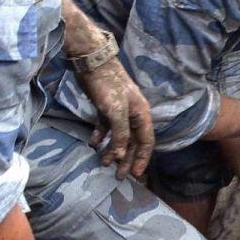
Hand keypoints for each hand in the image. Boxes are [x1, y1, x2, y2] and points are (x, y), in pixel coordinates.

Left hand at [80, 57, 154, 179]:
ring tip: (102, 163)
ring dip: (111, 150)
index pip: (146, 142)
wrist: (92, 63)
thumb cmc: (108, 86)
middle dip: (125, 160)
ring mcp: (119, 112)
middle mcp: (133, 116)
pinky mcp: (105, 108)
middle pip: (132, 143)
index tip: (135, 174)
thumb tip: (119, 156)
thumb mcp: (116, 111)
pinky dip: (100, 137)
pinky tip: (93, 144)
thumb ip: (120, 134)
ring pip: (118, 137)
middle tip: (119, 176)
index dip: (142, 159)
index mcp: (141, 115)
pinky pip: (105, 128)